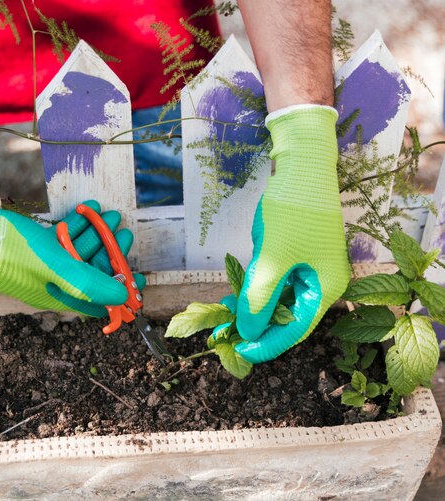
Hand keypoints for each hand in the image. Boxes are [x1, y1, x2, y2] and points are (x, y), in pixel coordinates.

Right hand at [0, 170, 142, 316]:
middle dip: (111, 253)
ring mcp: (43, 264)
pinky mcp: (35, 246)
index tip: (140, 277)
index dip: (122, 291)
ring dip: (97, 234)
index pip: (99, 302)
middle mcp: (53, 284)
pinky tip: (88, 209)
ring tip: (112, 215)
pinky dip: (77, 225)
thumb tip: (123, 298)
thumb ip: (90, 283)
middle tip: (125, 233)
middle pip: (92, 272)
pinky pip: (62, 237)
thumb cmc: (10, 251)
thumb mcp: (56, 267)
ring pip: (78, 251)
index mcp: (59, 297)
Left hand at [232, 105, 350, 362]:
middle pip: (288, 316)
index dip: (269, 343)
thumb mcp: (273, 258)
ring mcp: (306, 267)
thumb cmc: (293, 211)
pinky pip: (274, 280)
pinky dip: (256, 286)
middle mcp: (320, 281)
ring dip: (254, 305)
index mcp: (326, 287)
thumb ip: (260, 296)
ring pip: (278, 298)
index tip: (241, 352)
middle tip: (228, 334)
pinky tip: (237, 291)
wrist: (299, 166)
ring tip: (227, 313)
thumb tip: (247, 329)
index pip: (297, 329)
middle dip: (258, 324)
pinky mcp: (292, 254)